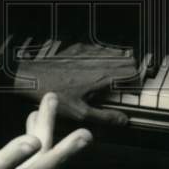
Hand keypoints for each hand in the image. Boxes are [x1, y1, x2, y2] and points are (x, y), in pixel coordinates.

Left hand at [14, 41, 138, 126]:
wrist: (33, 77)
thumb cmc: (55, 95)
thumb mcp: (81, 112)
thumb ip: (105, 116)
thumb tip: (124, 120)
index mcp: (102, 76)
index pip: (132, 72)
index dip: (135, 81)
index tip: (132, 90)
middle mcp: (98, 61)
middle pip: (127, 59)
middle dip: (130, 71)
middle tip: (124, 83)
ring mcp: (88, 52)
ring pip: (115, 52)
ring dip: (118, 62)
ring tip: (113, 75)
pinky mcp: (78, 48)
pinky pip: (100, 48)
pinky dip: (104, 55)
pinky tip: (97, 66)